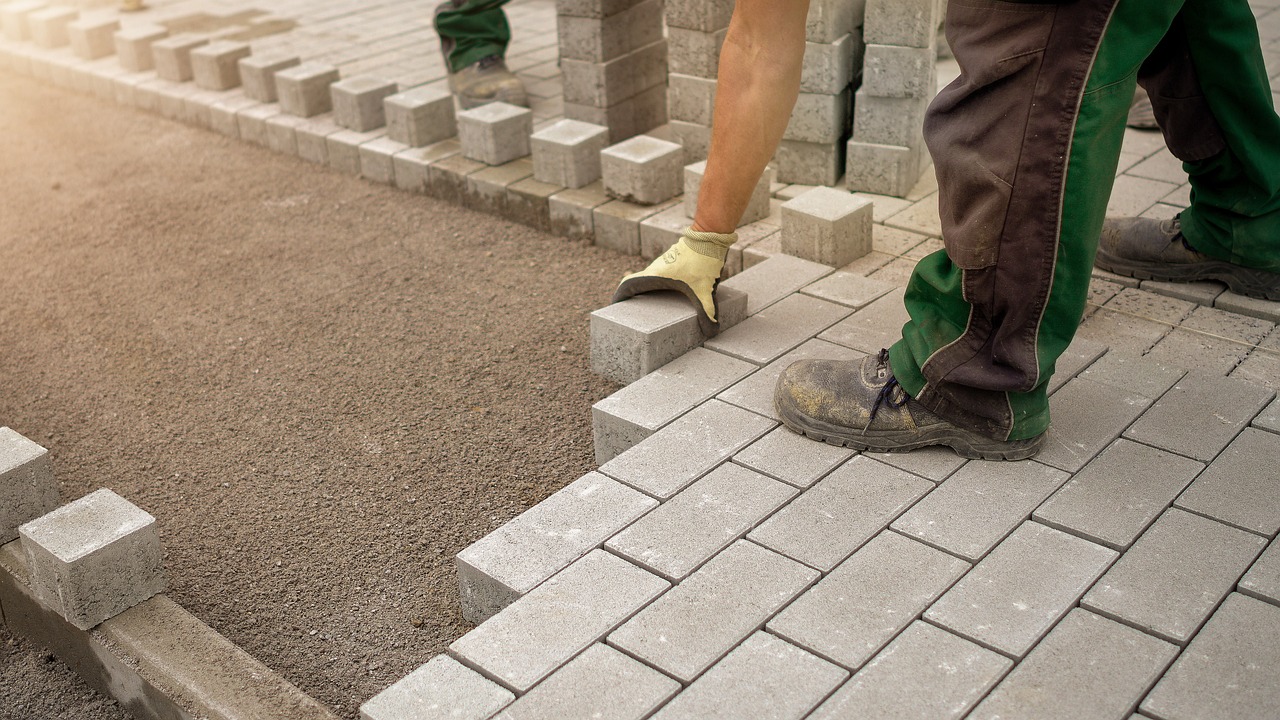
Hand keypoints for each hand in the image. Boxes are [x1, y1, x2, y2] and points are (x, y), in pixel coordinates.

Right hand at [612, 227, 736, 335]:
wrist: (709, 236)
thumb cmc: (702, 260)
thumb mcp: (705, 290)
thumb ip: (707, 311)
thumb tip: (711, 331)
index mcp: (655, 276)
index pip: (627, 285)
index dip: (618, 296)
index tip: (614, 307)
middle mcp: (654, 269)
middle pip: (634, 284)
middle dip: (630, 298)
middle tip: (629, 314)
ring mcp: (662, 264)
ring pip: (647, 279)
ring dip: (643, 291)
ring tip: (645, 308)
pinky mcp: (671, 262)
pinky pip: (658, 276)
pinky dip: (656, 285)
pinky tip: (667, 295)